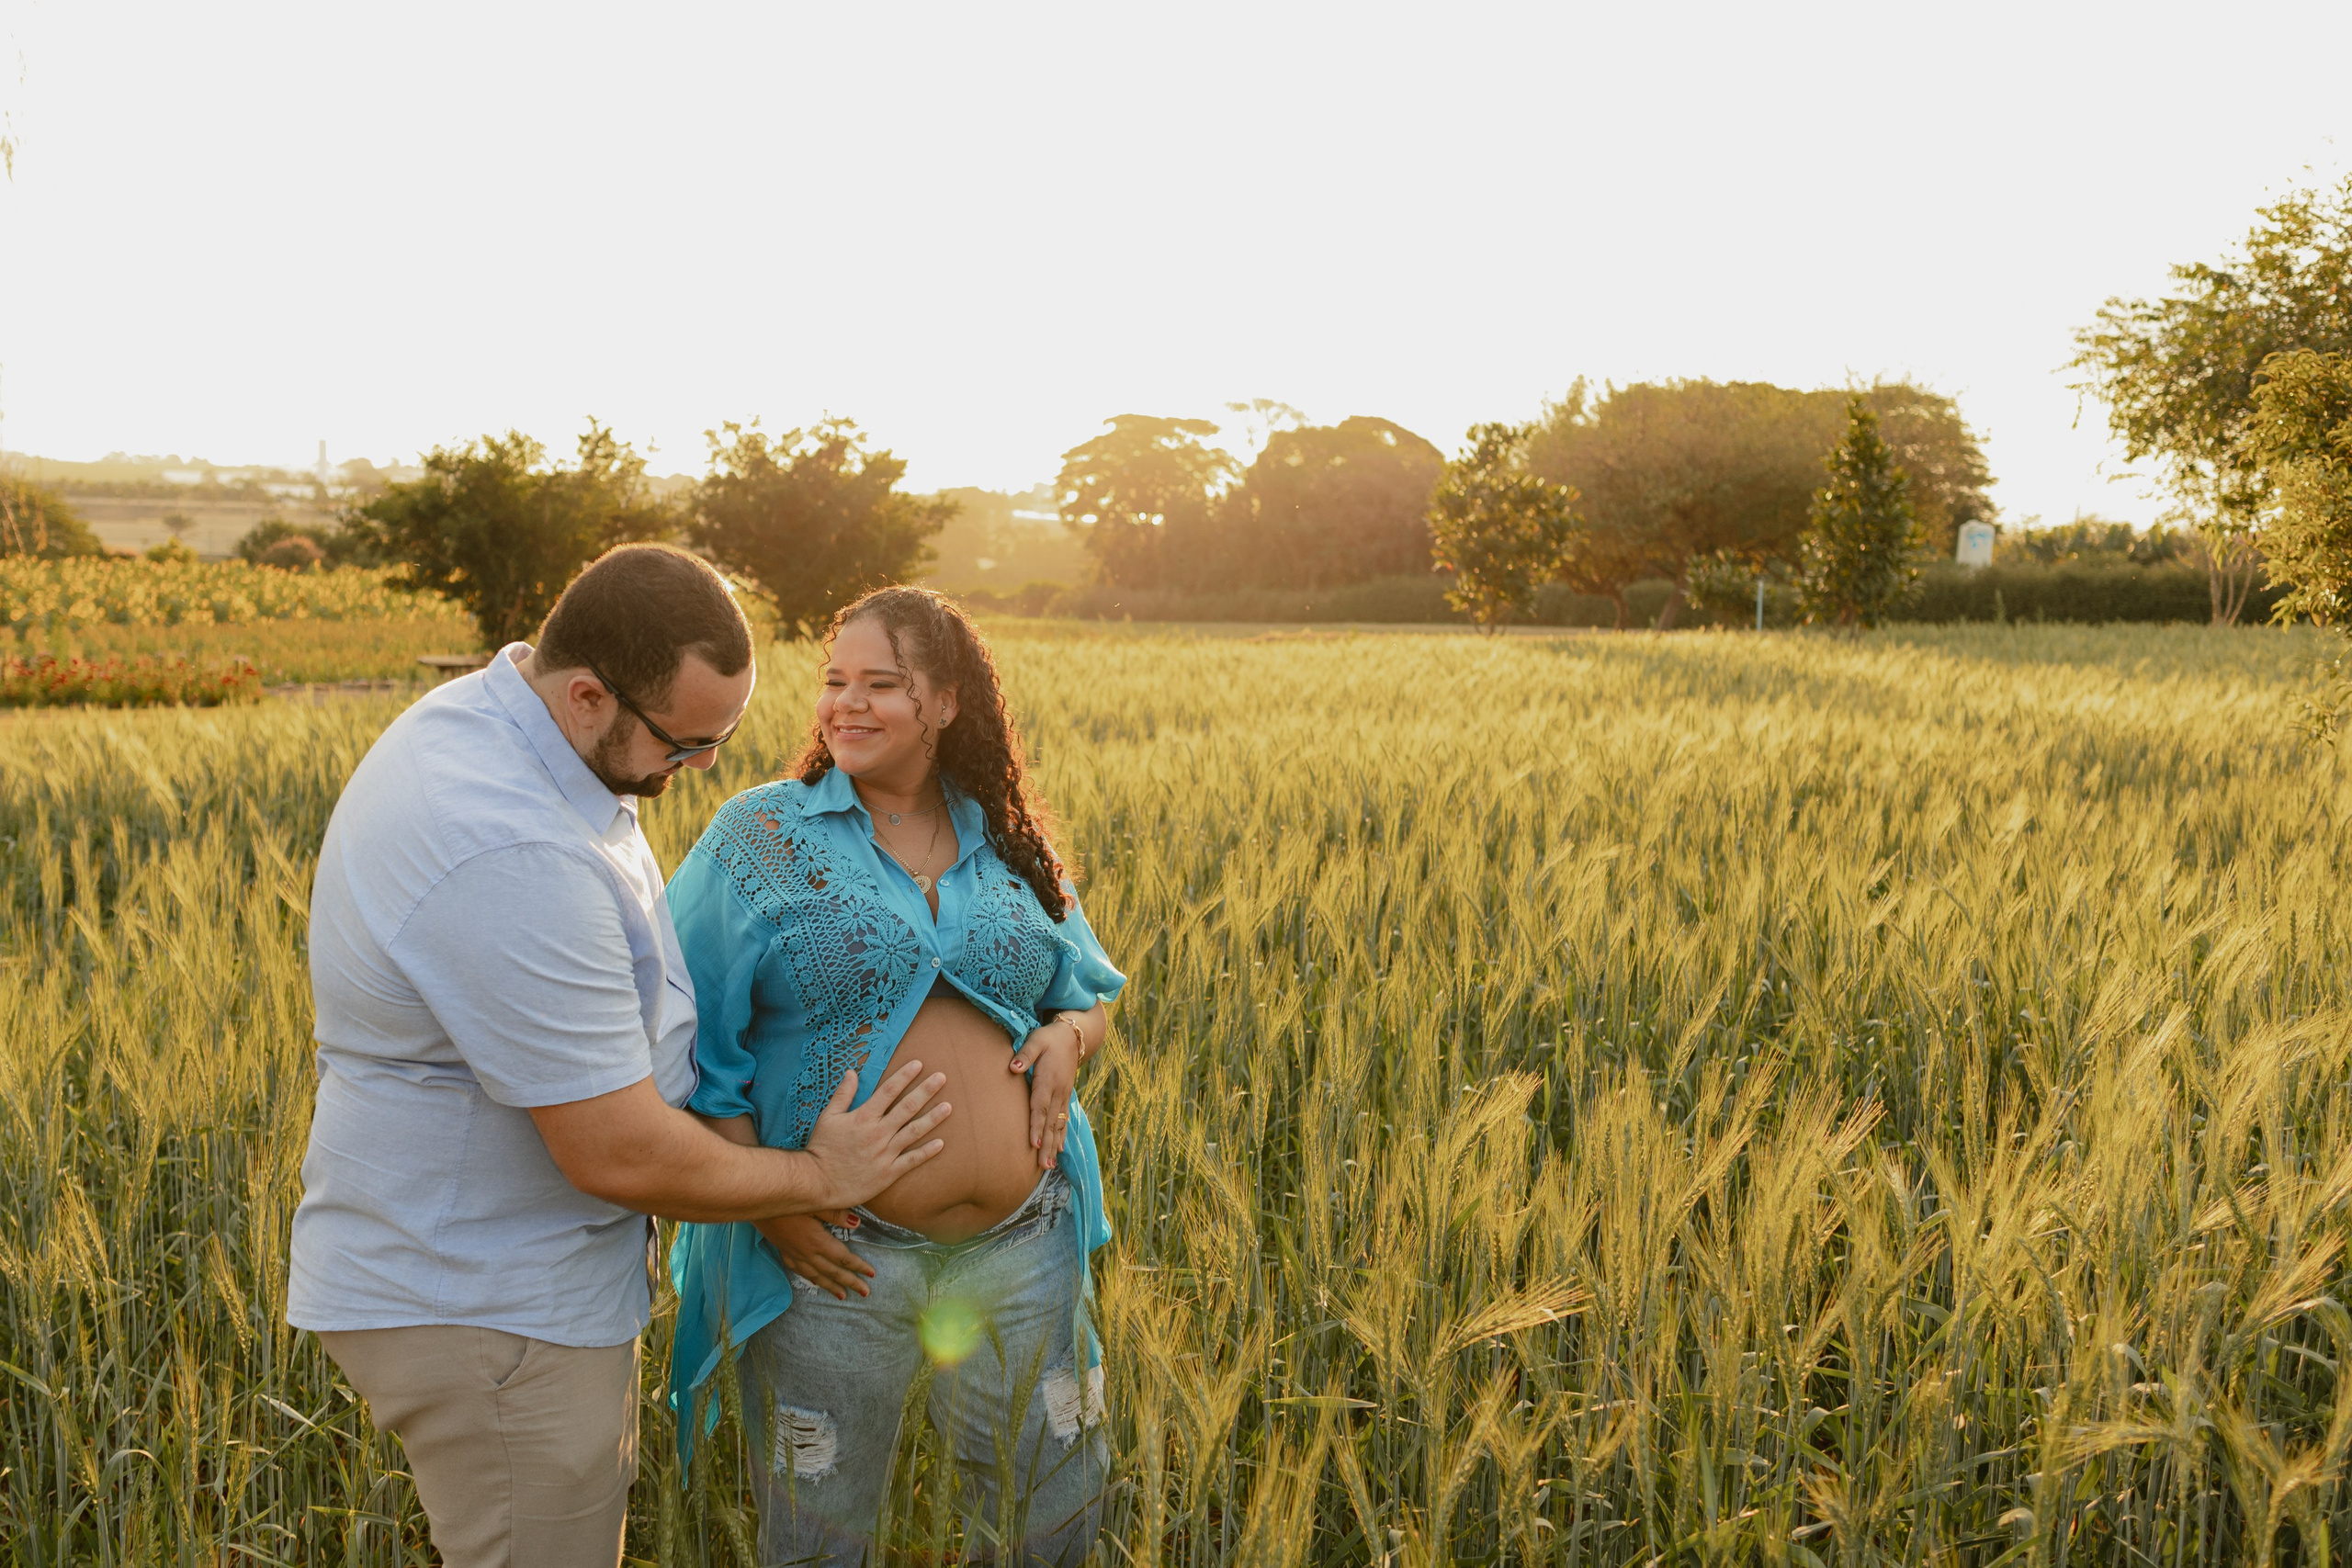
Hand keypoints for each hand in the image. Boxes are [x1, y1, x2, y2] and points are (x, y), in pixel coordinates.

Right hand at [757, 1212, 875, 1299]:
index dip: (858, 1267)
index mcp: (817, 1241)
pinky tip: (815, 1280)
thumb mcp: (814, 1201)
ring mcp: (793, 1254)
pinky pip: (801, 1271)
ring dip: (831, 1286)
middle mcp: (806, 1252)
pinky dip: (812, 1278)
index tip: (872, 1274)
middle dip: (850, 1282)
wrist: (756, 1202)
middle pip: (832, 1272)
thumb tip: (857, 1223)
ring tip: (843, 1296)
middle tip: (866, 1293)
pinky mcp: (783, 1250)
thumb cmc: (787, 1198)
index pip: (843, 1258)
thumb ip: (835, 1213)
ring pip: (816, 1275)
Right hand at [802, 1059, 950, 1210]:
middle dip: (925, 1090)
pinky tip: (941, 1143)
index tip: (919, 1064)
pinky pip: (911, 1161)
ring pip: (914, 1132)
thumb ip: (843, 1094)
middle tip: (942, 1078)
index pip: (888, 1091)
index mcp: (863, 1117)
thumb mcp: (828, 1117)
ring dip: (932, 1118)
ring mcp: (884, 1153)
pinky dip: (927, 1152)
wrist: (817, 1182)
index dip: (904, 1076)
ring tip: (949, 1107)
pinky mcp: (888, 1173)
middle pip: (907, 1107)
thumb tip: (852, 1072)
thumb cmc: (821, 1148)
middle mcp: (877, 1133)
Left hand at [1011, 1025, 1078, 1169]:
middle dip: (1046, 1145)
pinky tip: (1059, 1149)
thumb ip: (1025, 1054)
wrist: (1073, 1036)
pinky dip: (1061, 1135)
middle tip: (1043, 1166)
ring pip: (1058, 1125)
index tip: (1033, 1144)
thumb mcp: (1036, 1040)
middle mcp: (1058, 1092)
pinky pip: (1063, 1120)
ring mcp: (1063, 1096)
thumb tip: (1014, 1068)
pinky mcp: (1065, 1096)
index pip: (1040, 1107)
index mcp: (1048, 1080)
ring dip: (1053, 1145)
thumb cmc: (1049, 1038)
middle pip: (1050, 1123)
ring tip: (1049, 1165)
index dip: (1037, 1126)